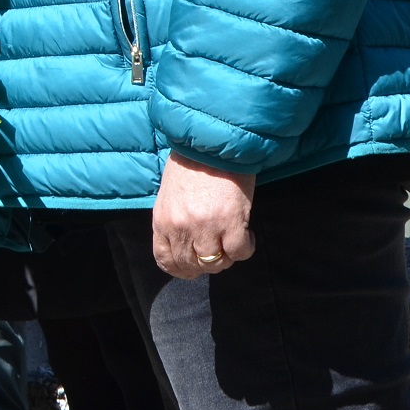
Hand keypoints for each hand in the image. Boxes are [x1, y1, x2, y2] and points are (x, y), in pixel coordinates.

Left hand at [151, 151, 256, 278]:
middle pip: (192, 266)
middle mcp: (181, 227)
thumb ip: (174, 220)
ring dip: (226, 257)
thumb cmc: (191, 162)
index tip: (194, 266)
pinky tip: (247, 234)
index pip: (166, 260)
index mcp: (162, 220)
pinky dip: (245, 248)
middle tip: (219, 251)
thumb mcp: (171, 194)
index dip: (181, 269)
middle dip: (206, 264)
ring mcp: (205, 227)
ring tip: (232, 240)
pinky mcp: (231, 222)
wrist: (213, 140)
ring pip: (216, 263)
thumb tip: (186, 243)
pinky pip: (239, 252)